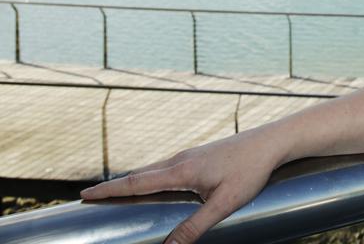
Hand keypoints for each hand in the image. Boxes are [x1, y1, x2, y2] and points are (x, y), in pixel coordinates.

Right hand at [78, 127, 281, 243]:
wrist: (272, 142)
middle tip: (90, 197)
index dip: (109, 190)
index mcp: (181, 170)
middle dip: (114, 186)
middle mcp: (181, 159)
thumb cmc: (251, 171)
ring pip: (154, 169)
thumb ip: (195, 227)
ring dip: (133, 180)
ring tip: (116, 192)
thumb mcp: (224, 203)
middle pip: (140, 174)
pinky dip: (151, 175)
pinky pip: (167, 166)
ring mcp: (191, 155)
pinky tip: (156, 182)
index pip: (136, 182)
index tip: (84, 194)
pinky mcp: (201, 155)